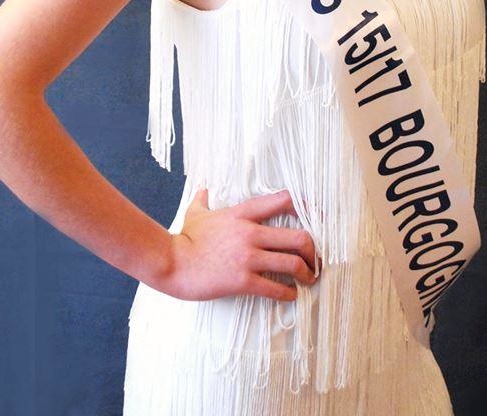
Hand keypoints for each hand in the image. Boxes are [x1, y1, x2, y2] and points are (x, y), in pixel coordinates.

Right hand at [160, 189, 317, 301]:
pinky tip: (290, 296)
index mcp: (243, 213)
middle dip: (312, 250)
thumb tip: (203, 189)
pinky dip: (288, 293)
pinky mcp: (243, 280)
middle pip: (299, 236)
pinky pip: (275, 288)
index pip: (284, 200)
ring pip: (292, 263)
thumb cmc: (184, 238)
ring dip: (306, 273)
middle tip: (315, 260)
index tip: (315, 217)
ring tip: (308, 279)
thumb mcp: (196, 213)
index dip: (305, 207)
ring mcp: (248, 257)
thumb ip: (204, 200)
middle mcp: (251, 232)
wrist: (171, 262)